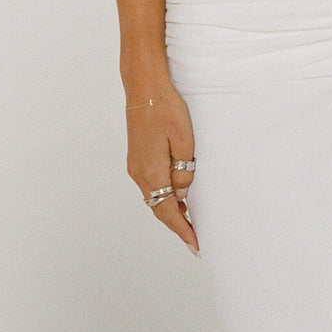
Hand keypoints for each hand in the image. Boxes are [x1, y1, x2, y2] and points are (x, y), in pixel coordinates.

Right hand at [125, 81, 199, 254]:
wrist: (143, 86)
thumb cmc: (165, 108)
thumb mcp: (184, 139)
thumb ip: (184, 170)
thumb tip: (183, 192)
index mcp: (151, 171)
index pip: (167, 211)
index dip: (183, 230)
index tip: (196, 245)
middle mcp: (139, 173)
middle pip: (159, 208)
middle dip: (177, 224)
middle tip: (196, 238)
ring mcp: (135, 164)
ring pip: (154, 196)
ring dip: (170, 209)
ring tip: (190, 220)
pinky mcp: (137, 156)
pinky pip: (152, 183)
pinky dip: (164, 194)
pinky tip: (176, 194)